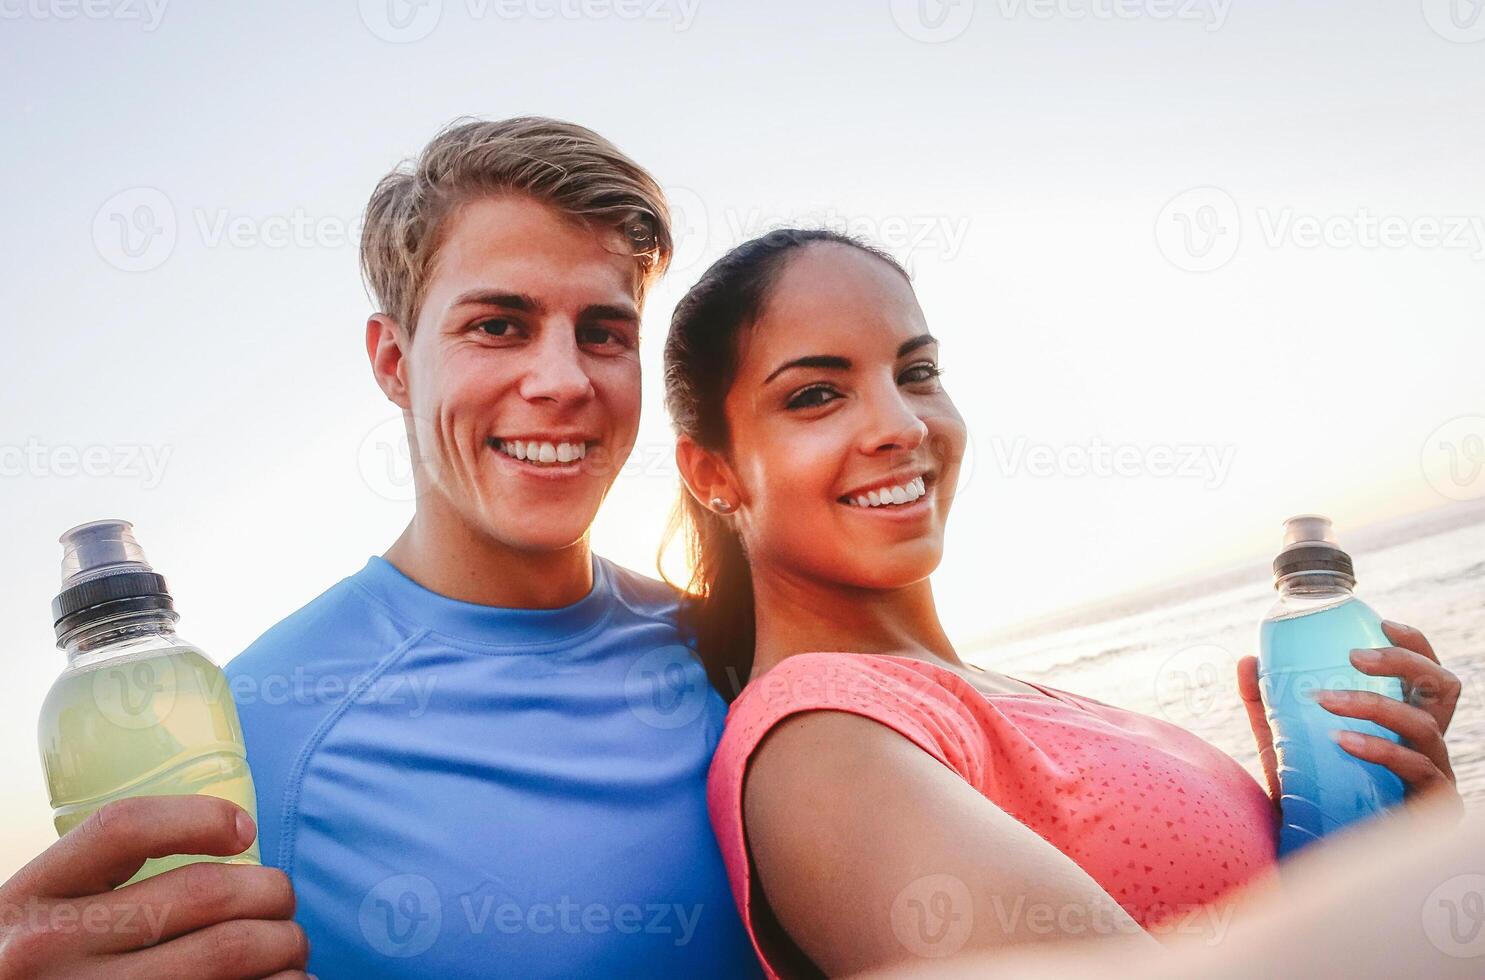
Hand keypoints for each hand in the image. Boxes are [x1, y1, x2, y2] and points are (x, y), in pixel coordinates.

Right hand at [0, 795, 309, 979]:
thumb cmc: (46, 971)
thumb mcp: (46, 919)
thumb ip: (108, 888)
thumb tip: (234, 841)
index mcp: (32, 898)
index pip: (123, 828)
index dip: (201, 817)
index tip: (244, 832)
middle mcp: (50, 949)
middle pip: (204, 893)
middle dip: (272, 892)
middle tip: (282, 903)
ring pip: (231, 950)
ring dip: (285, 943)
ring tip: (289, 947)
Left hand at [1237, 621, 1462, 817]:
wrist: (1310, 853)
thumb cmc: (1309, 796)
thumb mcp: (1283, 744)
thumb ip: (1266, 705)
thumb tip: (1248, 659)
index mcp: (1403, 724)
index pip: (1425, 675)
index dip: (1413, 645)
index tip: (1380, 623)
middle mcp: (1427, 745)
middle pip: (1444, 689)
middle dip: (1404, 662)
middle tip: (1353, 657)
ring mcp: (1436, 775)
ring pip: (1425, 725)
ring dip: (1374, 705)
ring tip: (1325, 700)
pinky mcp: (1433, 807)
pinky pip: (1417, 768)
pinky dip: (1379, 749)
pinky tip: (1342, 740)